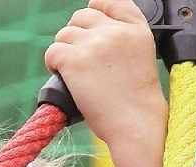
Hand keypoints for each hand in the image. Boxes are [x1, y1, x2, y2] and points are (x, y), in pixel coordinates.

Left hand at [45, 0, 168, 166]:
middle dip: (76, 35)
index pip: (109, 2)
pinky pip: (52, 51)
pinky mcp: (75, 61)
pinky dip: (53, 63)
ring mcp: (94, 44)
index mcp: (135, 28)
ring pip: (64, 33)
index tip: (91, 32)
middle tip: (80, 59)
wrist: (136, 124)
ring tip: (73, 71)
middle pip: (82, 16)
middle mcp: (115, 31)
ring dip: (63, 50)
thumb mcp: (142, 55)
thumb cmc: (136, 100)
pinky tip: (63, 76)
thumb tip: (93, 18)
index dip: (96, 12)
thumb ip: (124, 34)